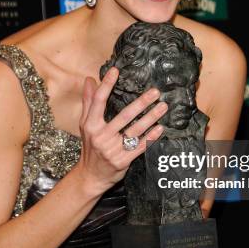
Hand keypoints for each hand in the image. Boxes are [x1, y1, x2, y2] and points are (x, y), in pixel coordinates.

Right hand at [76, 66, 167, 195]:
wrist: (91, 176)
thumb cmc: (90, 146)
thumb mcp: (85, 124)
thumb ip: (88, 102)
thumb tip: (90, 80)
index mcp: (91, 125)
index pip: (99, 101)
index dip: (107, 85)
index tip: (116, 71)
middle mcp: (101, 136)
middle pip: (124, 116)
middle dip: (141, 103)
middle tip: (155, 91)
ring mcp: (112, 149)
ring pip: (135, 130)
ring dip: (151, 117)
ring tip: (163, 107)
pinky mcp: (122, 160)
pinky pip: (139, 147)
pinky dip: (150, 137)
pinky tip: (160, 128)